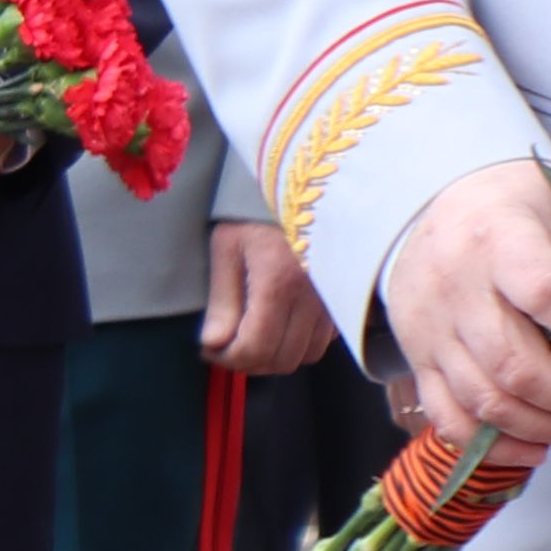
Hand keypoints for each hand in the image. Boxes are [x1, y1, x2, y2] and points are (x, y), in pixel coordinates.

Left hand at [201, 213, 337, 375]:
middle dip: (248, 362)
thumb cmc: (257, 212)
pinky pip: (324, 340)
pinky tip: (277, 328)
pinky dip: (299, 345)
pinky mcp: (342, 299)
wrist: (305, 187)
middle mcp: (313, 299)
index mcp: (279, 283)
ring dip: (275, 358)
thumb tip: (213, 344)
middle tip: (223, 349)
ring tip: (248, 340)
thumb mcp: (227, 247)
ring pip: (307, 355)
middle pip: (283, 359)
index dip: (226, 358)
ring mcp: (333, 301)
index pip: (255, 347)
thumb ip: (222, 300)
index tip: (207, 350)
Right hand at [382, 158, 550, 448]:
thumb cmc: (510, 208)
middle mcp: (454, 287)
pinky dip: (495, 445)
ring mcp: (429, 329)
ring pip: (487, 401)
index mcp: (495, 239)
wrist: (432, 208)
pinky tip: (539, 448)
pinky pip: (448, 417)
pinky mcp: (417, 358)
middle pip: (516, 366)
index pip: (545, 296)